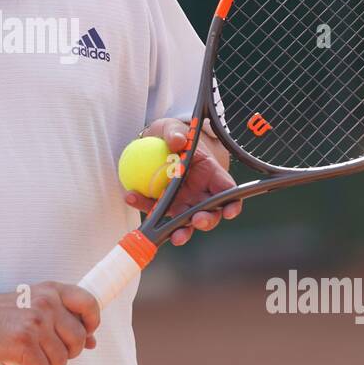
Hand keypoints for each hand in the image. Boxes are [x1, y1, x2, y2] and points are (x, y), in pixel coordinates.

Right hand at [0, 284, 99, 364]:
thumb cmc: (6, 314)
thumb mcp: (37, 305)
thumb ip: (64, 319)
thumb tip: (92, 342)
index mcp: (53, 291)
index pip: (89, 303)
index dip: (92, 323)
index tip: (84, 335)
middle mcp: (47, 303)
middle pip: (77, 340)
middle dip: (68, 354)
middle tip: (51, 355)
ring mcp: (35, 322)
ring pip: (61, 360)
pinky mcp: (23, 342)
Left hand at [124, 117, 242, 246]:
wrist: (154, 142)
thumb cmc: (172, 135)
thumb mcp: (173, 128)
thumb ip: (175, 133)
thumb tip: (177, 141)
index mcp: (211, 174)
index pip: (227, 190)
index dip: (232, 203)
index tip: (229, 211)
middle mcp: (199, 193)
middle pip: (209, 213)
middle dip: (206, 221)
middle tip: (196, 221)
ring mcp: (182, 202)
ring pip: (184, 222)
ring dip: (180, 231)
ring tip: (173, 236)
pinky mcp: (163, 206)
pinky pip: (154, 209)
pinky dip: (143, 205)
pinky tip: (131, 196)